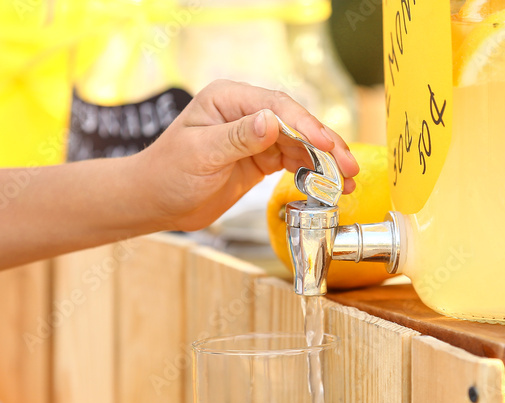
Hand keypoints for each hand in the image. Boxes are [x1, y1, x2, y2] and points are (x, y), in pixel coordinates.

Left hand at [136, 80, 359, 231]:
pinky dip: (313, 172)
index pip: (277, 106)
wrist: (155, 202)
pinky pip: (293, 161)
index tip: (326, 145)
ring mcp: (255, 135)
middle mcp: (245, 112)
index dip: (306, 125)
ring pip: (300, 144)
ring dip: (325, 162)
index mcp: (229, 99)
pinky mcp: (259, 158)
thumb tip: (271, 121)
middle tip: (349, 166)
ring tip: (348, 181)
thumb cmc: (167, 174)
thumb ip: (237, 138)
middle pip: (296, 123)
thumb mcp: (201, 154)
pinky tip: (330, 185)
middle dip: (325, 145)